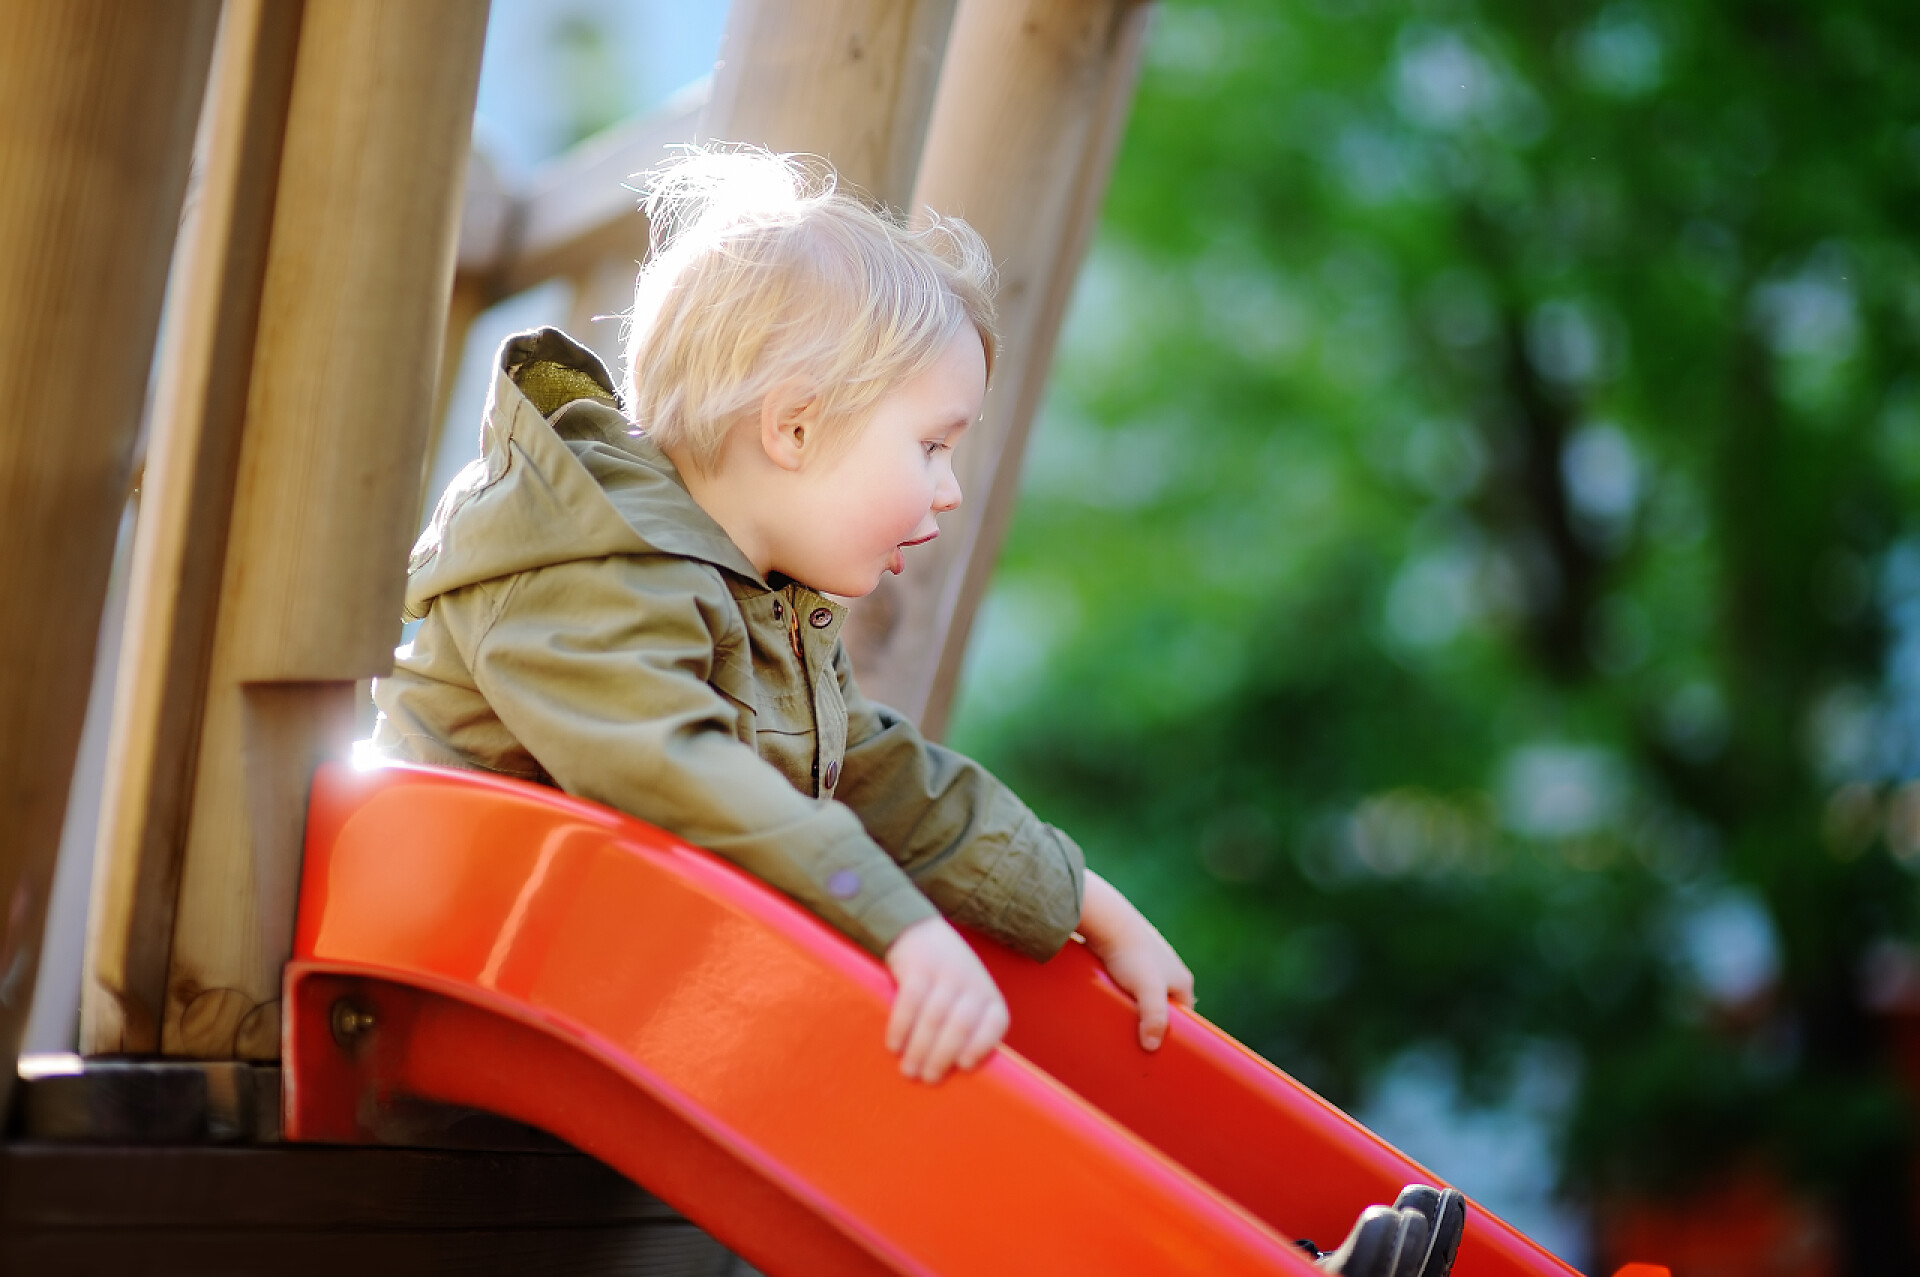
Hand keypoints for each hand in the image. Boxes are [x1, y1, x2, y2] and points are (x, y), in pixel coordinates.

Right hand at [884, 915, 1008, 1082]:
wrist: (919, 931)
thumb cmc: (946, 978)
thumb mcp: (967, 995)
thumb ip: (967, 1025)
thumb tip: (951, 1071)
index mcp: (989, 995)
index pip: (995, 1023)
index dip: (982, 1045)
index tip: (964, 1066)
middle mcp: (972, 982)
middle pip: (959, 1026)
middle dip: (942, 1057)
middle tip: (927, 1079)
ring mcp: (946, 973)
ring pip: (933, 1018)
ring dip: (919, 1049)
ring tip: (908, 1070)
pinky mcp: (919, 968)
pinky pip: (909, 1003)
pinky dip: (901, 1028)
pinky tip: (894, 1045)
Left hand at [1079, 871, 1195, 1050]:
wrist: (1107, 921)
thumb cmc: (1130, 954)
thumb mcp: (1148, 991)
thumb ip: (1153, 1018)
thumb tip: (1151, 1046)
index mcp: (1182, 981)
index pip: (1183, 1018)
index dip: (1170, 1034)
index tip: (1155, 1049)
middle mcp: (1168, 971)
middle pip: (1162, 1007)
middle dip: (1149, 1022)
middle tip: (1133, 1038)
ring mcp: (1148, 964)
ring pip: (1143, 996)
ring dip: (1132, 1008)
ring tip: (1117, 1020)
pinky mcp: (1127, 958)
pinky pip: (1127, 984)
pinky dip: (1120, 994)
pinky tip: (1107, 1001)